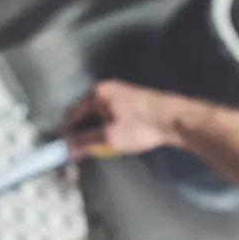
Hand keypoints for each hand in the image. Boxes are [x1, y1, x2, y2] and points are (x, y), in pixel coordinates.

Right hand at [61, 80, 192, 157]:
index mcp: (96, 93)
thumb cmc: (139, 126)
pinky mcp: (132, 100)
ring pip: (99, 114)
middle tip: (83, 150)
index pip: (72, 114)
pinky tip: (115, 138)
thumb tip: (65, 148)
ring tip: (100, 146)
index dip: (67, 133)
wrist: (174, 119)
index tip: (66, 149)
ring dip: (96, 130)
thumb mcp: (109, 137)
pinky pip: (111, 114)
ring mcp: (120, 92)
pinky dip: (108, 126)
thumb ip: (84, 142)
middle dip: (82, 132)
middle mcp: (106, 88)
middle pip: (85, 113)